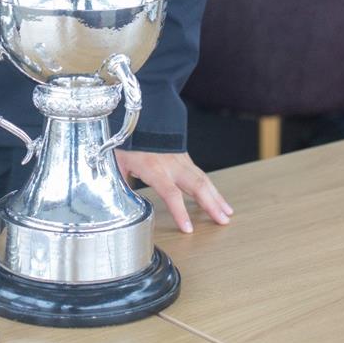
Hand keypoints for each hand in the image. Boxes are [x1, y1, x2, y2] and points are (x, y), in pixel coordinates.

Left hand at [115, 149, 232, 232]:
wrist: (140, 113)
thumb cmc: (127, 139)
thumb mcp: (117, 162)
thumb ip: (120, 184)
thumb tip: (118, 202)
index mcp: (153, 167)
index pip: (170, 192)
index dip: (180, 211)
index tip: (189, 229)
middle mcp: (171, 164)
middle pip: (196, 185)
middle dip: (211, 205)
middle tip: (223, 222)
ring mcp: (179, 159)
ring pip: (202, 179)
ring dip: (216, 197)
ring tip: (227, 213)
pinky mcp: (183, 156)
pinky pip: (200, 173)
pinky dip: (211, 188)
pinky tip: (217, 198)